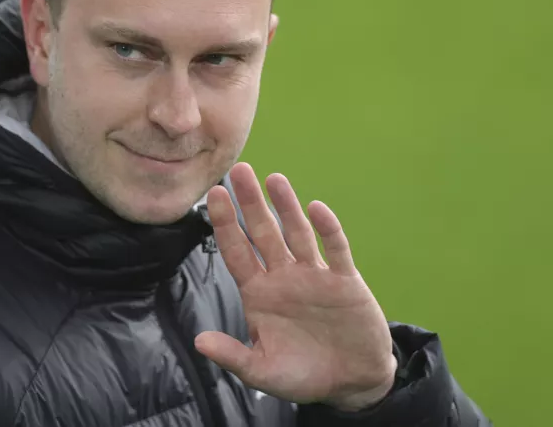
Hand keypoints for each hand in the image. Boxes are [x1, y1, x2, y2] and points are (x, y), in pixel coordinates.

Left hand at [194, 163, 396, 410]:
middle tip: (239, 170)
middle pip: (264, 233)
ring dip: (287, 206)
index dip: (226, 224)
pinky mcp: (345, 281)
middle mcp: (283, 277)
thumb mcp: (262, 370)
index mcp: (259, 293)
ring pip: (297, 233)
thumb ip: (233, 355)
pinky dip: (328, 229)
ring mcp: (315, 275)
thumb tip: (199, 341)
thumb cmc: (302, 375)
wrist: (352, 383)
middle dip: (251, 202)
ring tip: (274, 178)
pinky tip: (316, 208)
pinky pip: (336, 250)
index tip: (213, 195)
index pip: (237, 252)